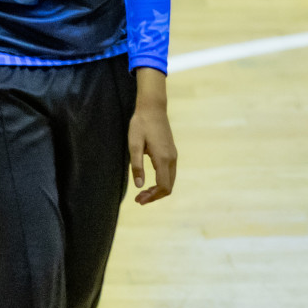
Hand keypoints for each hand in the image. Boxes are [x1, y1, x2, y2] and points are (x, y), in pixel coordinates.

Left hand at [128, 69, 175, 204]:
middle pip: (169, 186)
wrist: (153, 108)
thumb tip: (138, 186)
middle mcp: (172, 159)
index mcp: (163, 158)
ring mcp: (173, 155)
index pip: (163, 186)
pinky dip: (161, 182)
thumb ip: (137, 166)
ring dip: (158, 190)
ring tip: (142, 193)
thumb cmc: (141, 125)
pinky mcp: (172, 152)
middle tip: (138, 200)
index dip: (152, 197)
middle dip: (155, 196)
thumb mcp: (134, 144)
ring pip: (170, 180)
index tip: (139, 200)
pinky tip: (149, 182)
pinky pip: (170, 173)